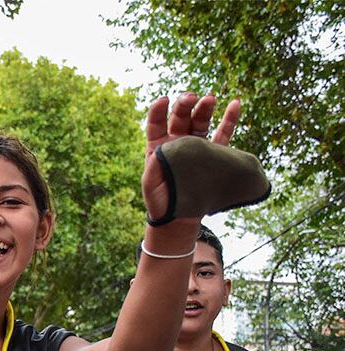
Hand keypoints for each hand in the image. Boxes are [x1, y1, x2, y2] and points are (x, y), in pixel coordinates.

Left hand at [141, 93, 240, 221]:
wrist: (181, 217)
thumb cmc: (163, 203)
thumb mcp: (152, 190)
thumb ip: (152, 173)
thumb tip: (156, 153)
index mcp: (159, 147)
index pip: (156, 123)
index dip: (158, 110)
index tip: (164, 100)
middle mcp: (177, 143)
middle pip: (180, 118)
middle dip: (185, 105)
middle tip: (192, 98)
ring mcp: (196, 146)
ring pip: (200, 122)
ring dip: (204, 108)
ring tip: (210, 98)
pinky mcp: (213, 153)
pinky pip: (223, 133)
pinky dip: (229, 118)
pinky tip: (235, 103)